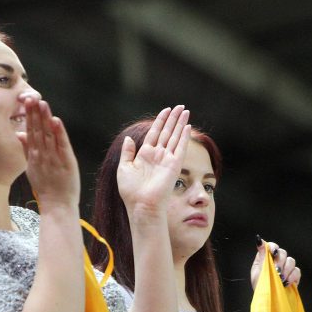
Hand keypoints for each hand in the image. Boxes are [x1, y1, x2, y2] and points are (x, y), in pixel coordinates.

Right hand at [16, 97, 78, 206]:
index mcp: (34, 155)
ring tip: (42, 104)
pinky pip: (62, 145)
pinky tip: (56, 121)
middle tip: (31, 97)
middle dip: (34, 114)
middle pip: (37, 131)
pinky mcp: (66, 162)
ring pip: (48, 135)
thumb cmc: (46, 187)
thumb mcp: (31, 168)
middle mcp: (42, 155)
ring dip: (45, 119)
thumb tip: (19, 134)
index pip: (30, 132)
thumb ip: (26, 150)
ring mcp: (53, 158)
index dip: (29, 116)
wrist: (56, 206)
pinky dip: (59, 133)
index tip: (27, 102)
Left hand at [116, 105, 191, 223]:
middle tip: (180, 106)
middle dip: (173, 118)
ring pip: (174, 136)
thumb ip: (127, 153)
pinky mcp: (174, 165)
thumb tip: (128, 139)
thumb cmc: (131, 191)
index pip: (154, 133)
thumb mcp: (124, 168)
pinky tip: (187, 126)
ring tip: (185, 110)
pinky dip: (184, 136)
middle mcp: (157, 155)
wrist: (141, 205)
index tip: (166, 110)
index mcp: (145, 155)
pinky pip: (180, 147)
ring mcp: (167, 159)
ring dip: (180, 123)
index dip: (160, 121)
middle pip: (167, 132)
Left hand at [251, 237, 300, 288]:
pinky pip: (297, 271)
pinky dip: (292, 276)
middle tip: (276, 271)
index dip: (273, 247)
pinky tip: (286, 282)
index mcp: (267, 258)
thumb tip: (259, 240)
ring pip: (291, 261)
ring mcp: (286, 268)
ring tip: (280, 279)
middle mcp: (277, 261)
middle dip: (280, 261)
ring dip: (286, 269)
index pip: (272, 246)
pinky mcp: (294, 276)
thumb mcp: (257, 271)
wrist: (267, 300)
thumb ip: (261, 256)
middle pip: (283, 252)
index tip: (273, 253)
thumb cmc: (260, 286)